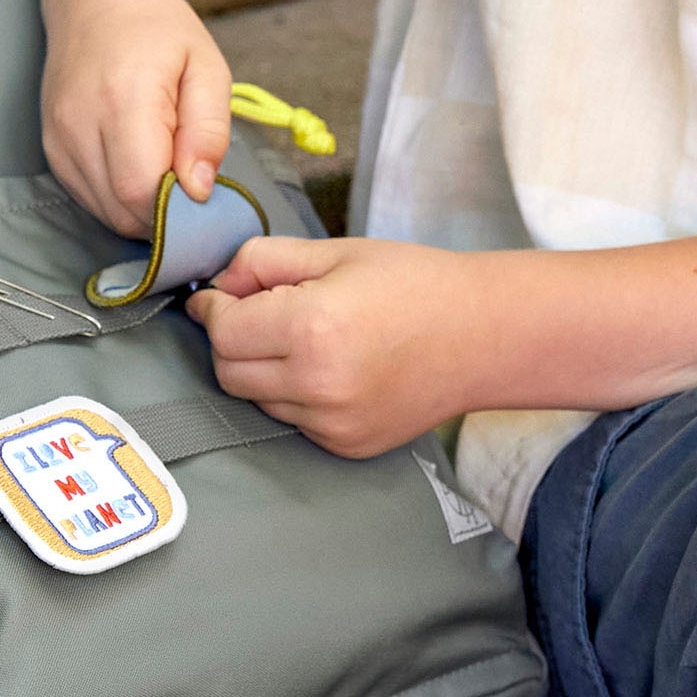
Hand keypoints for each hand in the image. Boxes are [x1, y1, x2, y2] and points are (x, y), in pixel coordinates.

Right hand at [41, 0, 234, 234]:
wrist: (99, 0)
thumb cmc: (161, 31)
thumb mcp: (207, 68)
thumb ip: (209, 130)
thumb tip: (200, 190)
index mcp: (124, 99)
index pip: (142, 189)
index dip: (178, 207)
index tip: (203, 191)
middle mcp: (80, 123)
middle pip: (122, 209)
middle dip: (164, 213)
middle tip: (189, 184)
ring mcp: (59, 138)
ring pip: (104, 211)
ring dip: (141, 209)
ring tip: (164, 170)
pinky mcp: (51, 148)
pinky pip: (87, 197)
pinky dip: (117, 198)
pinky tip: (137, 167)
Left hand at [187, 235, 481, 455]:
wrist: (484, 336)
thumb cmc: (415, 283)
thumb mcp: (338, 252)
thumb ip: (265, 261)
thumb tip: (219, 284)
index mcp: (311, 327)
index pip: (222, 331)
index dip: (213, 309)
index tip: (218, 297)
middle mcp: (316, 384)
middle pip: (228, 372)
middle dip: (232, 341)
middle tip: (259, 314)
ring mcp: (332, 422)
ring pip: (258, 400)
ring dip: (263, 370)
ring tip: (306, 340)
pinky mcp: (346, 444)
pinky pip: (294, 421)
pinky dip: (296, 396)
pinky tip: (333, 370)